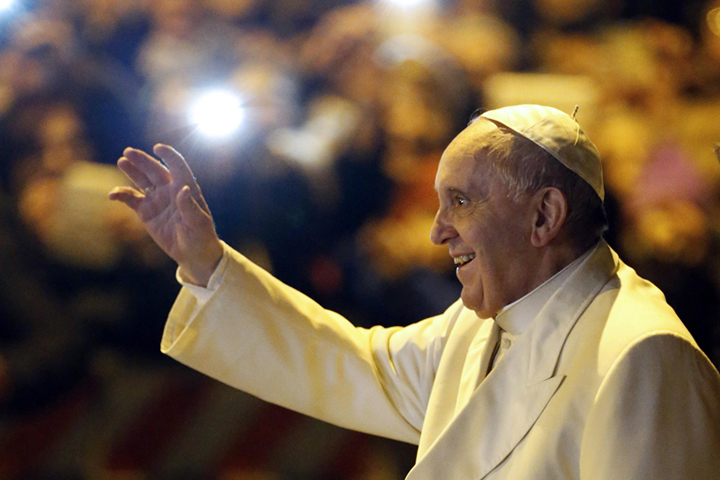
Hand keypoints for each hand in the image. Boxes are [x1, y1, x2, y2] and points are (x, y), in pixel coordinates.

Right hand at [108, 144, 222, 285]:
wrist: (193, 253)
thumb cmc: (201, 236)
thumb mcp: (198, 223)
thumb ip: (189, 206)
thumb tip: (183, 189)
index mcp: (187, 188)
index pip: (178, 166)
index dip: (169, 155)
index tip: (158, 148)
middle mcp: (170, 190)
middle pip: (155, 170)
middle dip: (142, 160)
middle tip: (128, 152)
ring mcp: (157, 200)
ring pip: (142, 180)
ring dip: (132, 171)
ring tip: (122, 161)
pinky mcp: (146, 212)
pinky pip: (131, 199)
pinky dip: (122, 195)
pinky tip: (113, 195)